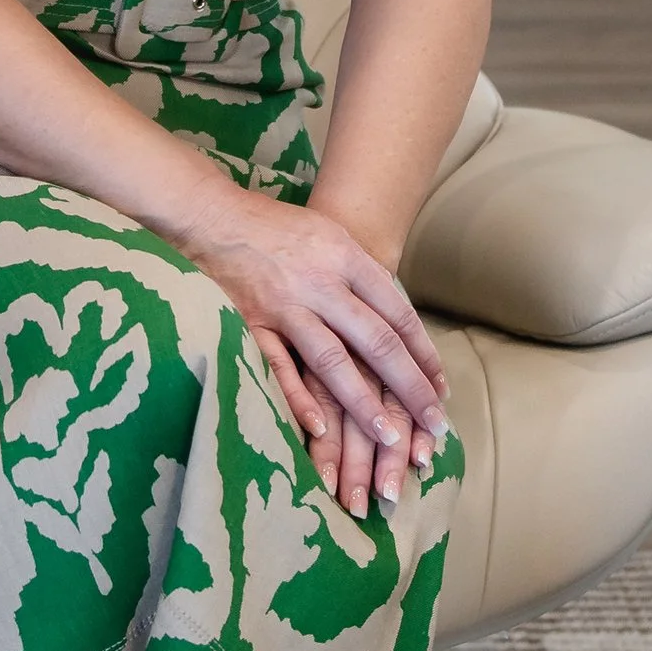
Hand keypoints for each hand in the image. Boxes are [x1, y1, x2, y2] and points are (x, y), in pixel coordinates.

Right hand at [181, 191, 447, 522]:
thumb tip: (396, 318)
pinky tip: (321, 429)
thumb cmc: (275, 226)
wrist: (211, 213)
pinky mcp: (247, 323)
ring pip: (333, 361)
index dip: (423, 353)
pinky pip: (277, 366)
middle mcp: (320, 282)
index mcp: (345, 256)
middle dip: (409, 385)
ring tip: (389, 437)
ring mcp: (283, 305)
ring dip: (364, 402)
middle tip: (435, 422)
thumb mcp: (329, 235)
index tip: (441, 388)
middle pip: (376, 340)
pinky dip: (298, 398)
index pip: (397, 312)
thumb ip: (360, 274)